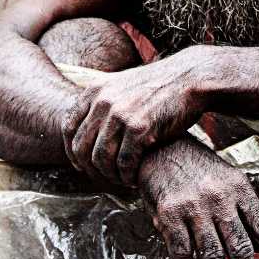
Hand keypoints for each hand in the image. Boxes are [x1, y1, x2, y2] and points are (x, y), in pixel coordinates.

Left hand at [62, 48, 212, 184]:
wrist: (189, 78)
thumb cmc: (157, 86)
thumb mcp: (121, 84)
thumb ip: (101, 101)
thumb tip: (84, 126)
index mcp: (94, 91)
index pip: (68, 128)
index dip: (72, 152)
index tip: (82, 165)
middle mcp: (103, 102)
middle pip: (82, 147)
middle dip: (90, 168)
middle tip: (103, 177)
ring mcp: (120, 115)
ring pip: (102, 158)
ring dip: (110, 175)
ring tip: (121, 179)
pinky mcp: (140, 128)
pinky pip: (124, 163)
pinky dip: (127, 175)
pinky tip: (134, 178)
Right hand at [140, 138, 258, 258]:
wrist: (162, 148)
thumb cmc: (199, 168)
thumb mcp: (228, 180)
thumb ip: (243, 211)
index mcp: (239, 188)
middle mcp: (219, 198)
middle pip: (239, 247)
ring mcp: (193, 207)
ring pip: (212, 255)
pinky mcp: (170, 216)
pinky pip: (182, 253)